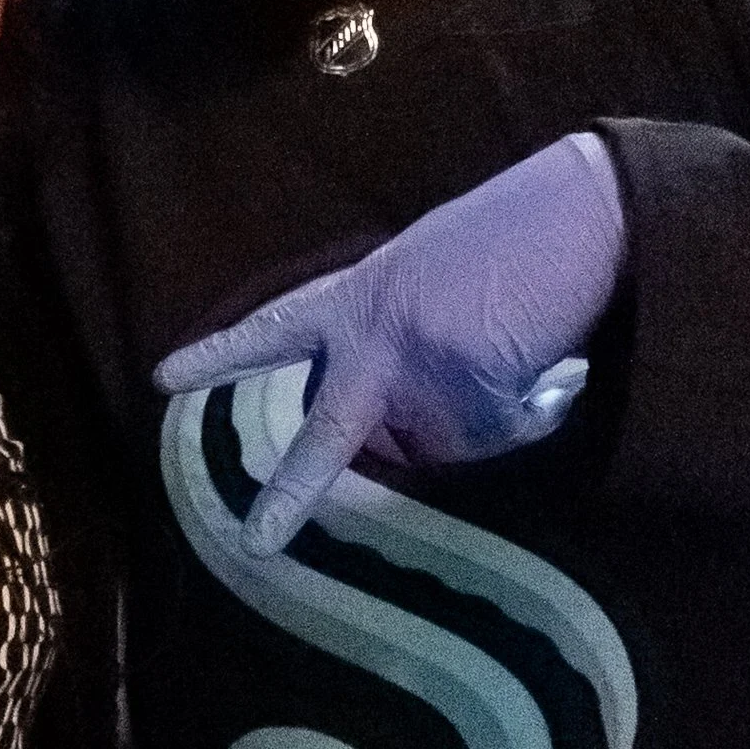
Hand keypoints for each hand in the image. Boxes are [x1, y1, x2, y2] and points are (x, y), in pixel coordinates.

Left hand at [155, 131, 628, 552]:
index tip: (161, 378)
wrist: (588, 205)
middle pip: (329, 431)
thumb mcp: (431, 278)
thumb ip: (402, 341)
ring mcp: (423, 362)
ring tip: (527, 352)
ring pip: (451, 445)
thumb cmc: (519, 235)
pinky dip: (534, 412)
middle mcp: (378, 334)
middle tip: (256, 543)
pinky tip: (550, 362)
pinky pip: (504, 435)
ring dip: (492, 418)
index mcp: (362, 295)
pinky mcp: (472, 383)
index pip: (278, 327)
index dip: (222, 353)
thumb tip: (426, 422)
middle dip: (293, 492)